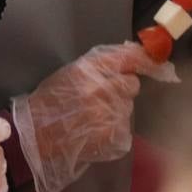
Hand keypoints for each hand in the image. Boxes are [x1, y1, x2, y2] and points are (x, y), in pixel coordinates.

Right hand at [12, 42, 176, 191]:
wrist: (36, 136)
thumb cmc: (51, 101)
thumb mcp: (71, 73)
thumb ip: (100, 64)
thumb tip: (134, 55)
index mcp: (90, 70)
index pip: (128, 58)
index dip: (144, 59)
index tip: (155, 62)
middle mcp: (103, 90)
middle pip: (132, 84)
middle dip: (121, 89)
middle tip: (101, 97)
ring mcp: (111, 115)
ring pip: (127, 107)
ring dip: (115, 110)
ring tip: (92, 117)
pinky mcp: (115, 136)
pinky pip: (124, 128)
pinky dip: (113, 130)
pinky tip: (94, 132)